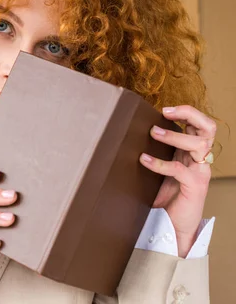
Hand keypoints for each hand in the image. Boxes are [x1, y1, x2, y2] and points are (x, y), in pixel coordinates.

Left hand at [139, 105, 215, 257]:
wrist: (172, 227)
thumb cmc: (163, 197)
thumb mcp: (159, 170)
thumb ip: (154, 153)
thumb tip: (126, 135)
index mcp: (192, 152)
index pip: (201, 124)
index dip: (187, 112)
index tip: (164, 109)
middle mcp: (199, 159)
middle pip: (208, 128)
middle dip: (189, 114)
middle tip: (166, 112)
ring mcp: (199, 172)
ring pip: (198, 144)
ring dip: (174, 136)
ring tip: (153, 132)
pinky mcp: (194, 186)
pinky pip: (180, 170)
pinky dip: (160, 163)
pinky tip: (143, 160)